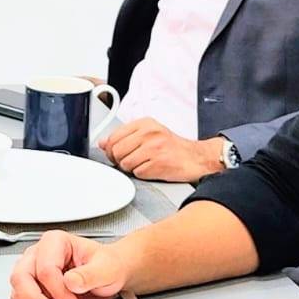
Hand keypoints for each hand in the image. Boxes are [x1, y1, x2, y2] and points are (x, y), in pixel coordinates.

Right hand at [10, 230, 129, 298]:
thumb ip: (90, 275)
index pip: (46, 269)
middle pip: (21, 278)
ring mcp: (31, 270)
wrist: (108, 275)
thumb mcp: (106, 269)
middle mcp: (38, 254)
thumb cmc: (106, 266)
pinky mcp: (30, 287)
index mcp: (55, 242)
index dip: (58, 292)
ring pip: (18, 292)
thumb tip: (71, 281)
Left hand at [99, 118, 226, 181]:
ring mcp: (154, 148)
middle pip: (116, 151)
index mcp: (145, 123)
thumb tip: (102, 143)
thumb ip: (125, 136)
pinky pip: (137, 173)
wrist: (196, 158)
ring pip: (125, 163)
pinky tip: (151, 169)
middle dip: (119, 160)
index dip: (110, 149)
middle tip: (129, 161)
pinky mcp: (158, 164)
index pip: (113, 136)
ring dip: (131, 168)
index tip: (115, 153)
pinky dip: (142, 174)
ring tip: (144, 164)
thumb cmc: (173, 147)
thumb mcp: (149, 134)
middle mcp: (149, 133)